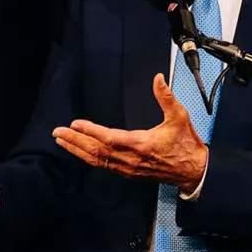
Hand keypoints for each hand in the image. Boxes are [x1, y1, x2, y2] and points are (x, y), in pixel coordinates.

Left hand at [51, 73, 207, 191]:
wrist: (193, 169)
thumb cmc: (186, 144)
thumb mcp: (179, 116)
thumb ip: (166, 97)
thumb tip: (158, 79)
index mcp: (141, 144)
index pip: (108, 138)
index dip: (90, 131)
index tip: (75, 124)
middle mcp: (131, 158)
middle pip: (96, 151)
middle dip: (75, 141)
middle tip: (58, 132)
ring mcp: (128, 168)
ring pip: (97, 160)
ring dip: (78, 150)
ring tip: (63, 141)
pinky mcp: (129, 172)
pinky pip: (104, 166)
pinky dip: (89, 158)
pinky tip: (81, 152)